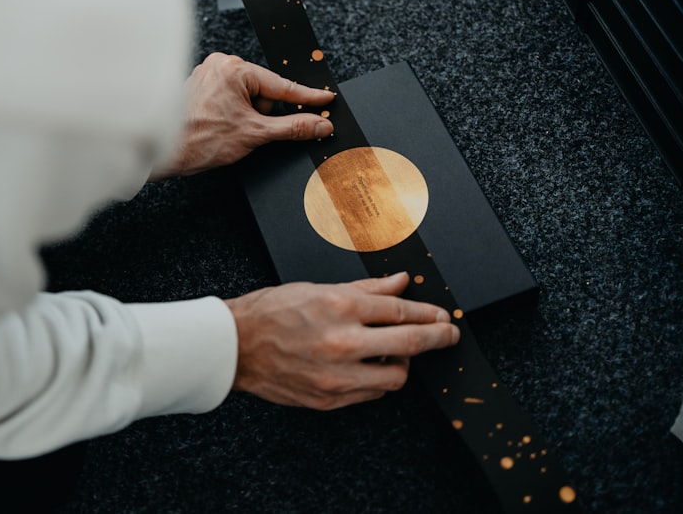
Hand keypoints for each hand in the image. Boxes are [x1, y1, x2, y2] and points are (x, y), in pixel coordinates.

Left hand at [148, 53, 334, 179]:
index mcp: (234, 68)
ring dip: (247, 116)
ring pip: (247, 97)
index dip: (306, 96)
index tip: (326, 99)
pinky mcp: (200, 88)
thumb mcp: (255, 134)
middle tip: (249, 131)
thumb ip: (292, 127)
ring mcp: (208, 76)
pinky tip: (222, 128)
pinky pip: (231, 99)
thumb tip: (319, 124)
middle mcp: (220, 66)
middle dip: (263, 114)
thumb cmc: (199, 139)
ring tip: (229, 131)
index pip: (281, 85)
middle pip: (263, 91)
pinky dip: (234, 115)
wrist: (163, 152)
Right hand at [223, 272, 459, 409]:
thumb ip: (366, 289)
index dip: (428, 314)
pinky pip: (371, 393)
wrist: (234, 346)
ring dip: (404, 363)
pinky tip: (372, 366)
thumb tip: (400, 282)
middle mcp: (342, 342)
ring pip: (396, 376)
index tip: (442, 317)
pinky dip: (378, 379)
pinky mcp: (329, 399)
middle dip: (438, 338)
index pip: (401, 311)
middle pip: (410, 343)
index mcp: (339, 308)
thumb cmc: (270, 312)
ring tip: (398, 352)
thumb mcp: (318, 289)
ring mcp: (336, 375)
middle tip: (448, 334)